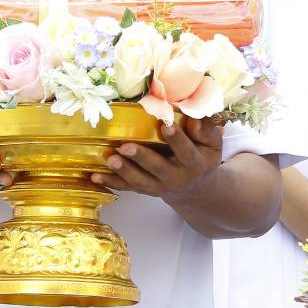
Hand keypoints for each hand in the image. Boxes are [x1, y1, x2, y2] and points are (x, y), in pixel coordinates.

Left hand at [91, 116, 221, 199]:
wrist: (195, 188)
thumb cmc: (201, 157)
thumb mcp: (212, 145)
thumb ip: (205, 131)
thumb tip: (193, 118)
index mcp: (194, 163)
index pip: (185, 151)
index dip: (177, 139)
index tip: (166, 125)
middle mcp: (176, 177)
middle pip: (157, 168)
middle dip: (141, 157)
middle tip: (126, 146)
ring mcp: (158, 186)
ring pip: (140, 180)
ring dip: (123, 170)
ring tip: (110, 159)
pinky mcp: (145, 190)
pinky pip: (127, 187)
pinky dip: (111, 182)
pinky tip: (95, 175)